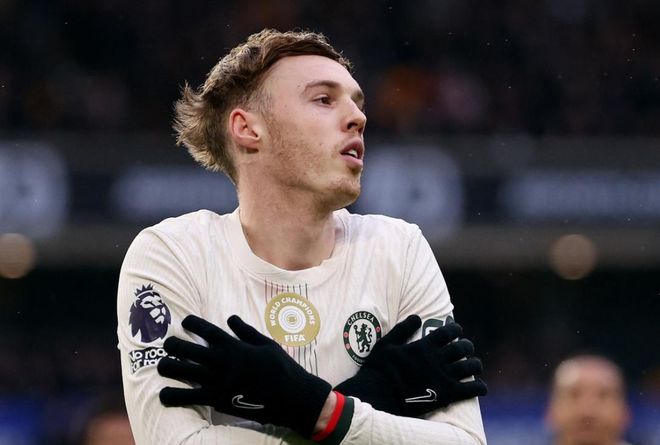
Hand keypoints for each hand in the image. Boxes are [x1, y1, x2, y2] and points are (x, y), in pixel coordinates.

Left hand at [158, 315, 331, 436]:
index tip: (184, 321)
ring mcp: (219, 382)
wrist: (291, 397)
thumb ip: (246, 331)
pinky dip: (175, 397)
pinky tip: (163, 395)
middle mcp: (223, 362)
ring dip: (169, 367)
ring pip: (185, 372)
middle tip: (166, 343)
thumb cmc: (282, 368)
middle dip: (174, 345)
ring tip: (160, 365)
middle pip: (189, 350)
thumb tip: (230, 318)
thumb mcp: (266, 344)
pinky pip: (191, 398)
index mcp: (235, 346)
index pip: (207, 330)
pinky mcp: (218, 400)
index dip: (192, 324)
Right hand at [335, 315, 486, 416]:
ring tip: (474, 366)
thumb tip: (417, 316)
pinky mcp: (447, 395)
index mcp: (424, 346)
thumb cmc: (379, 369)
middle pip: (463, 348)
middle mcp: (437, 359)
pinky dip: (479, 388)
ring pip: (471, 367)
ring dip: (475, 365)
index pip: (448, 332)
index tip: (457, 330)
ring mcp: (444, 377)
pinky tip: (480, 387)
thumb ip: (402, 329)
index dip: (455, 329)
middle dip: (467, 347)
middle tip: (466, 349)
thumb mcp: (386, 344)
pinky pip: (471, 390)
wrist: (379, 396)